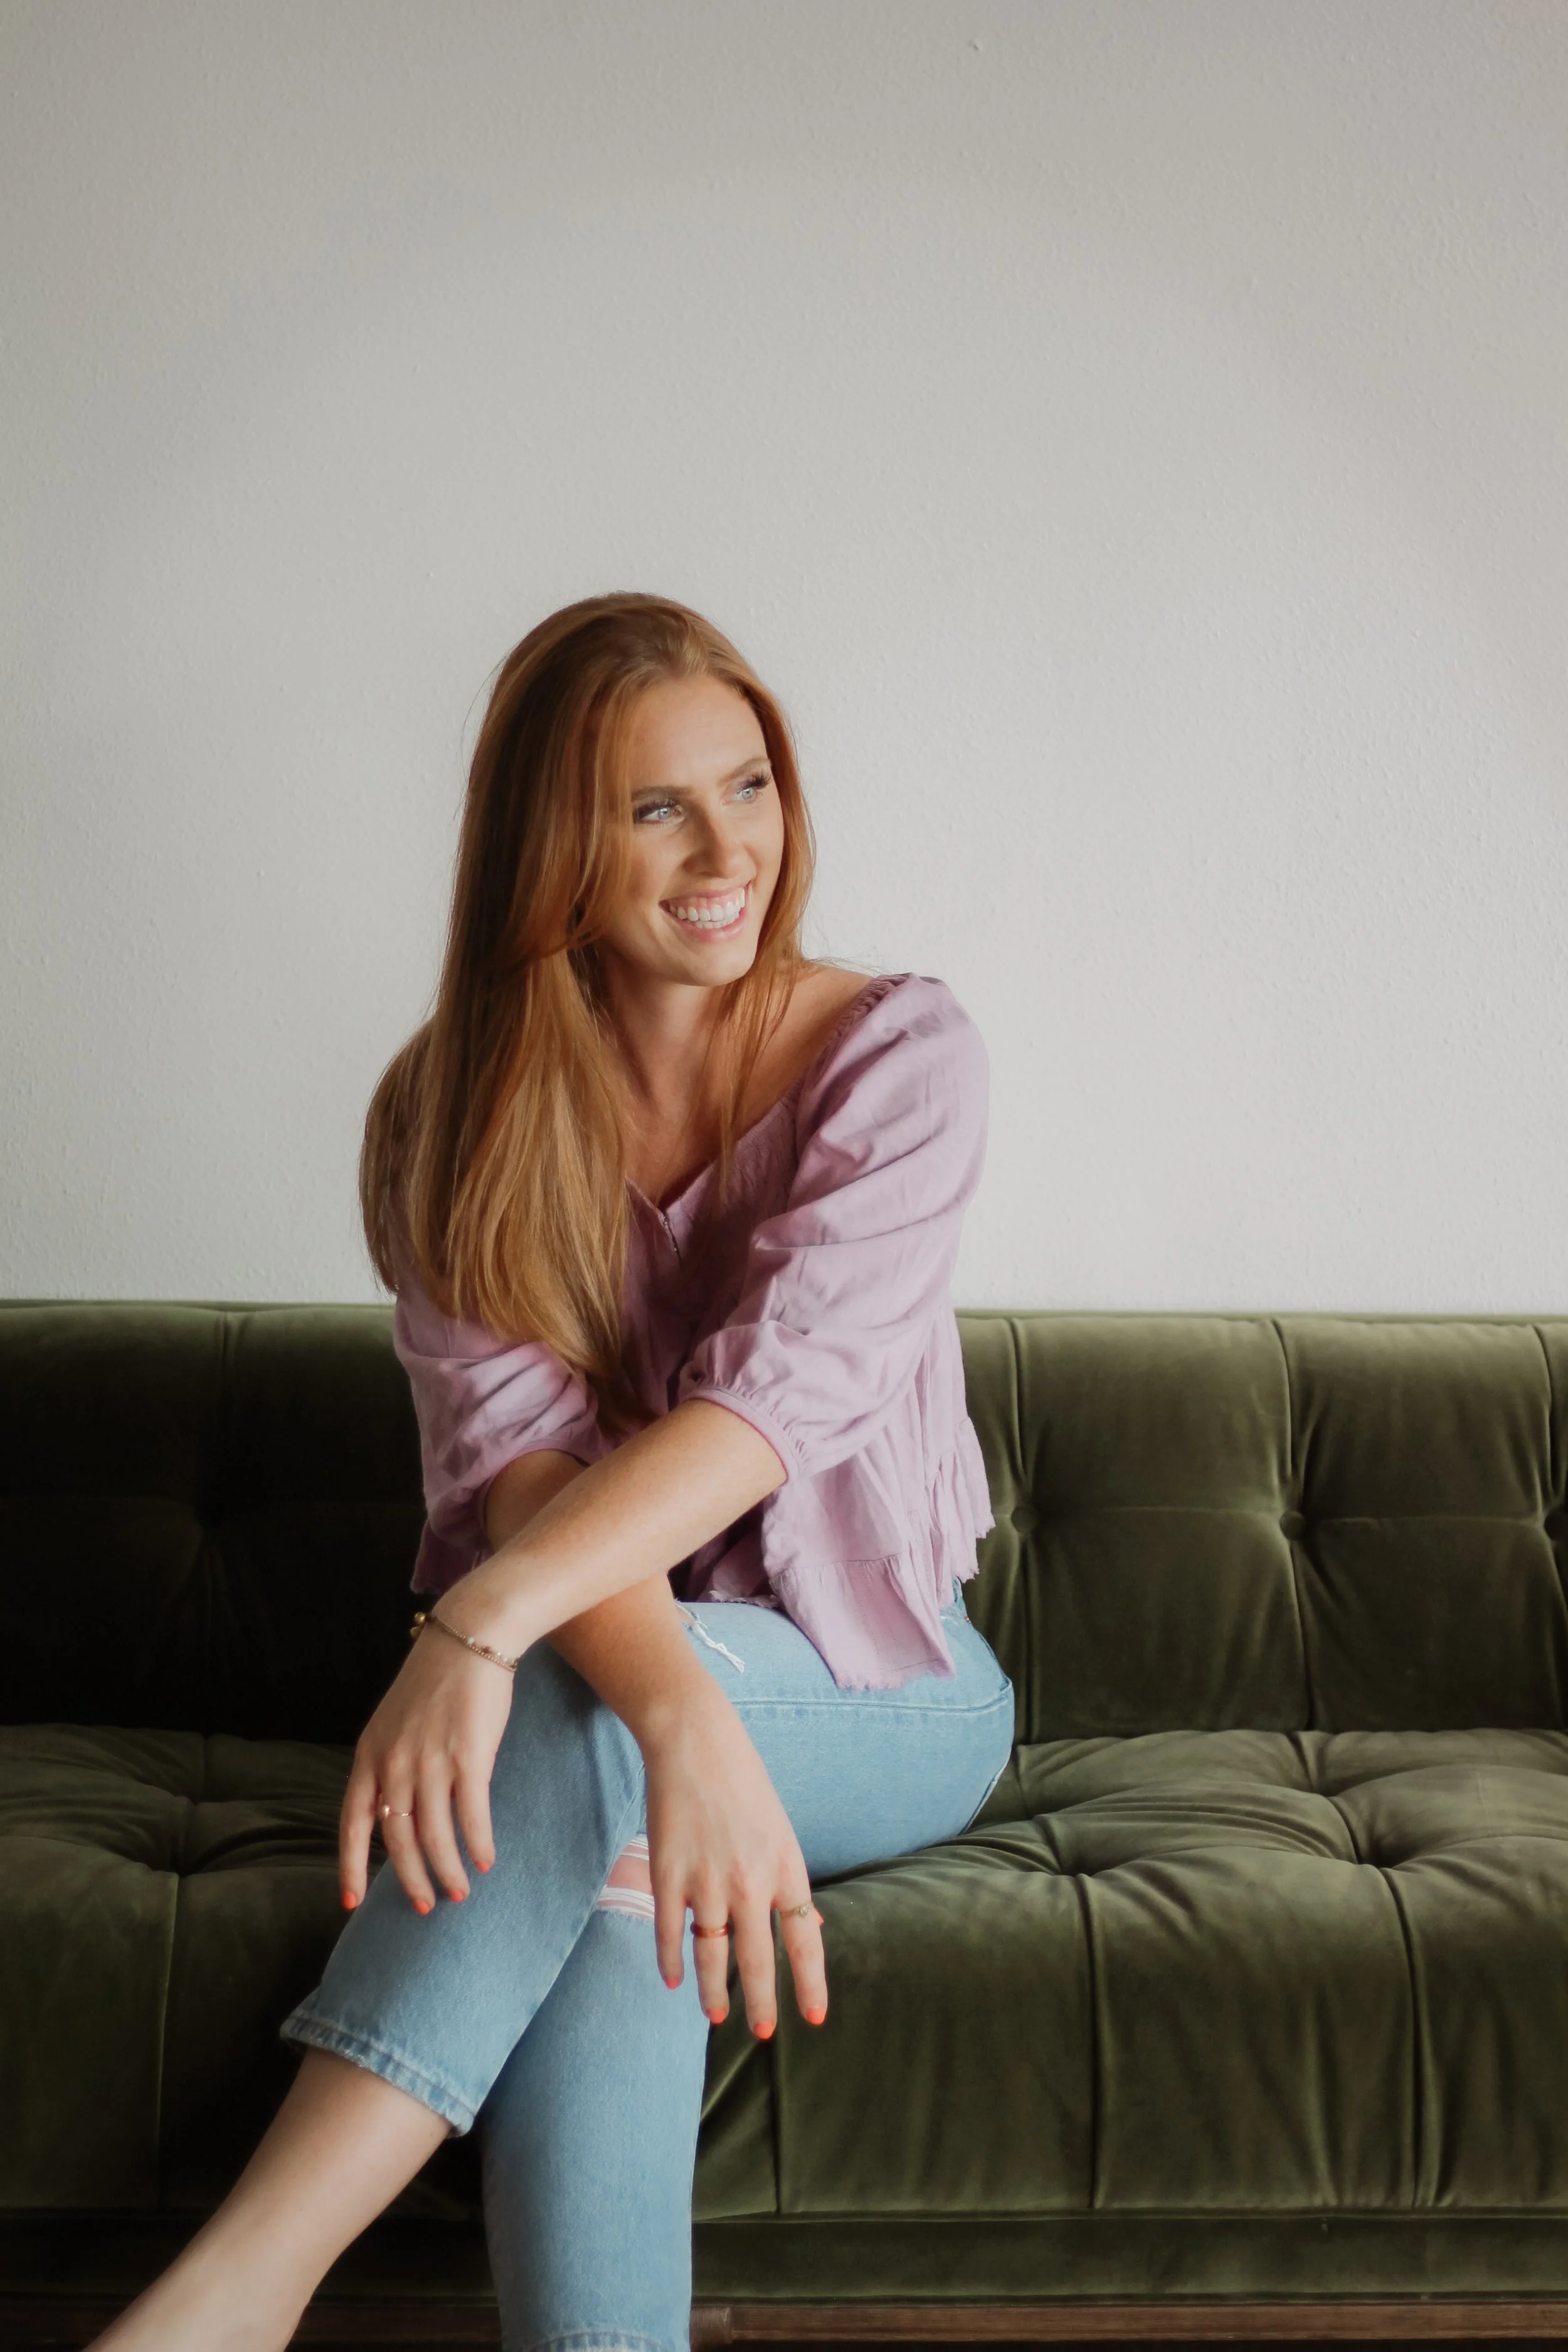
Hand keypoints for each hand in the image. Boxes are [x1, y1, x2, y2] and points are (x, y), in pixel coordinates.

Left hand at [339, 1619, 514, 1913]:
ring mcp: (429, 1761)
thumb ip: (391, 1763)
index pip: (352, 1822)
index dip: (350, 1865)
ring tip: (460, 1891)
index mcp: (369, 1754)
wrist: (470, 1637)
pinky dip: (478, 1844)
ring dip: (447, 1871)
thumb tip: (401, 1811)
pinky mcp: (468, 1758)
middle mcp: (394, 1763)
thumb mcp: (394, 1721)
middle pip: (396, 1839)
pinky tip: (486, 1860)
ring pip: (433, 1836)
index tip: (352, 1903)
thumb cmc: (436, 1679)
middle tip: (425, 1905)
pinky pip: (471, 1816)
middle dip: (410, 1879)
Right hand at [642, 1680, 827, 2037]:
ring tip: (715, 2015)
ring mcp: (706, 1881)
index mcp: (785, 1867)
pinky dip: (671, 1960)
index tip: (813, 2017)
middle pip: (757, 1959)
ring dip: (712, 1991)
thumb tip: (811, 1928)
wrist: (694, 1741)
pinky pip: (671, 1932)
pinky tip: (673, 1979)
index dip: (809, 1982)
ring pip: (711, 1954)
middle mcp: (749, 1881)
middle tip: (762, 2033)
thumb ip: (788, 1884)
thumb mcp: (779, 1831)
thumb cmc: (742, 1783)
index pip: (804, 1939)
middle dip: (759, 2003)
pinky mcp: (667, 1875)